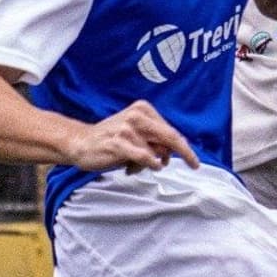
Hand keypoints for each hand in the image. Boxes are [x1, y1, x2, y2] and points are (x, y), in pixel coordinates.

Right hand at [67, 100, 198, 173]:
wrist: (81, 143)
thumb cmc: (113, 141)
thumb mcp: (137, 135)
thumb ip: (155, 140)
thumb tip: (174, 153)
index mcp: (143, 109)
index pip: (171, 130)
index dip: (183, 147)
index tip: (193, 160)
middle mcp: (137, 116)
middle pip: (170, 137)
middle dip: (185, 153)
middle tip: (194, 165)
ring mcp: (127, 128)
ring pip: (155, 152)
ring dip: (149, 164)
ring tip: (132, 165)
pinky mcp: (119, 143)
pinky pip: (145, 157)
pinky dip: (150, 164)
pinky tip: (143, 167)